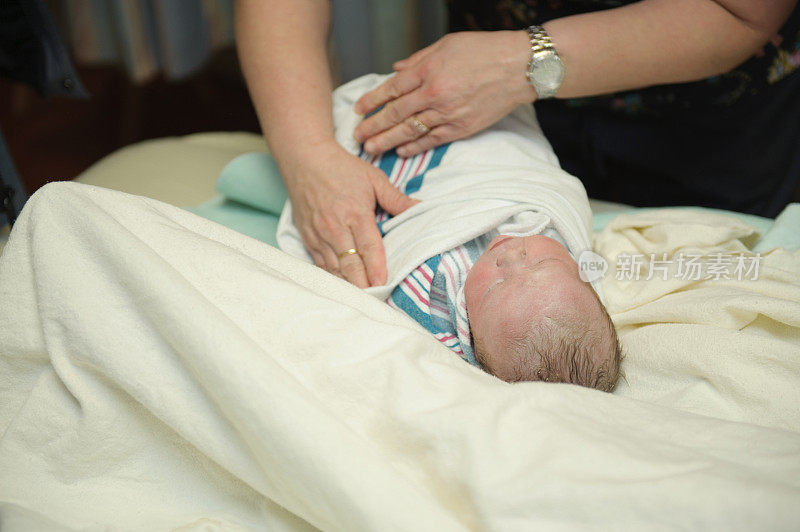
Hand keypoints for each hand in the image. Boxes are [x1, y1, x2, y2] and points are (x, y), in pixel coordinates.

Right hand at [282, 142, 418, 287]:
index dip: (376, 268)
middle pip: (350, 264)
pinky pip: (320, 264)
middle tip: (375, 300)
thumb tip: (421, 207)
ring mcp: (319, 235)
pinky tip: (342, 288)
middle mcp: (335, 227)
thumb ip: (397, 199)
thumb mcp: (374, 179)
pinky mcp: (307, 238)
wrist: (304, 159)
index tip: (384, 284)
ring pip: (334, 268)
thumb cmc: (342, 169)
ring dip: (348, 285)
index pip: (368, 247)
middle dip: (363, 284)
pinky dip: (332, 277)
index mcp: (355, 213)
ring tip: (361, 300)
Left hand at [352, 31, 536, 156]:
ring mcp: (447, 113)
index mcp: (428, 70)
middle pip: (396, 114)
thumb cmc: (484, 51)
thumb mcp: (446, 45)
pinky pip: (432, 140)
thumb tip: (396, 69)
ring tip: (371, 149)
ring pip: (410, 131)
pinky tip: (401, 151)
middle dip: (373, 126)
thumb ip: (418, 59)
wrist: (518, 68)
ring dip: (388, 141)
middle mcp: (434, 94)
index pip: (392, 88)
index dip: (373, 100)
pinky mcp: (461, 128)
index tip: (359, 109)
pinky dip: (415, 147)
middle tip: (357, 137)